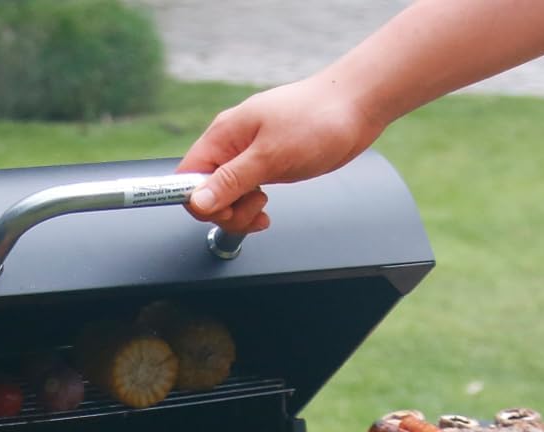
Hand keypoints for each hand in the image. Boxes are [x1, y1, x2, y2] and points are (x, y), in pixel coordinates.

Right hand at [177, 75, 385, 233]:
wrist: (357, 105)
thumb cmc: (318, 119)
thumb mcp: (270, 156)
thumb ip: (230, 181)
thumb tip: (196, 202)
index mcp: (223, 136)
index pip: (186, 177)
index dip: (197, 201)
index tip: (222, 210)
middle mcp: (230, 145)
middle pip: (204, 193)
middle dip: (224, 211)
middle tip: (252, 207)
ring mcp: (247, 156)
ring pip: (224, 198)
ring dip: (240, 213)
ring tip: (264, 206)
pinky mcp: (263, 165)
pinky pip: (243, 195)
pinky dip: (251, 209)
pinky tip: (265, 210)